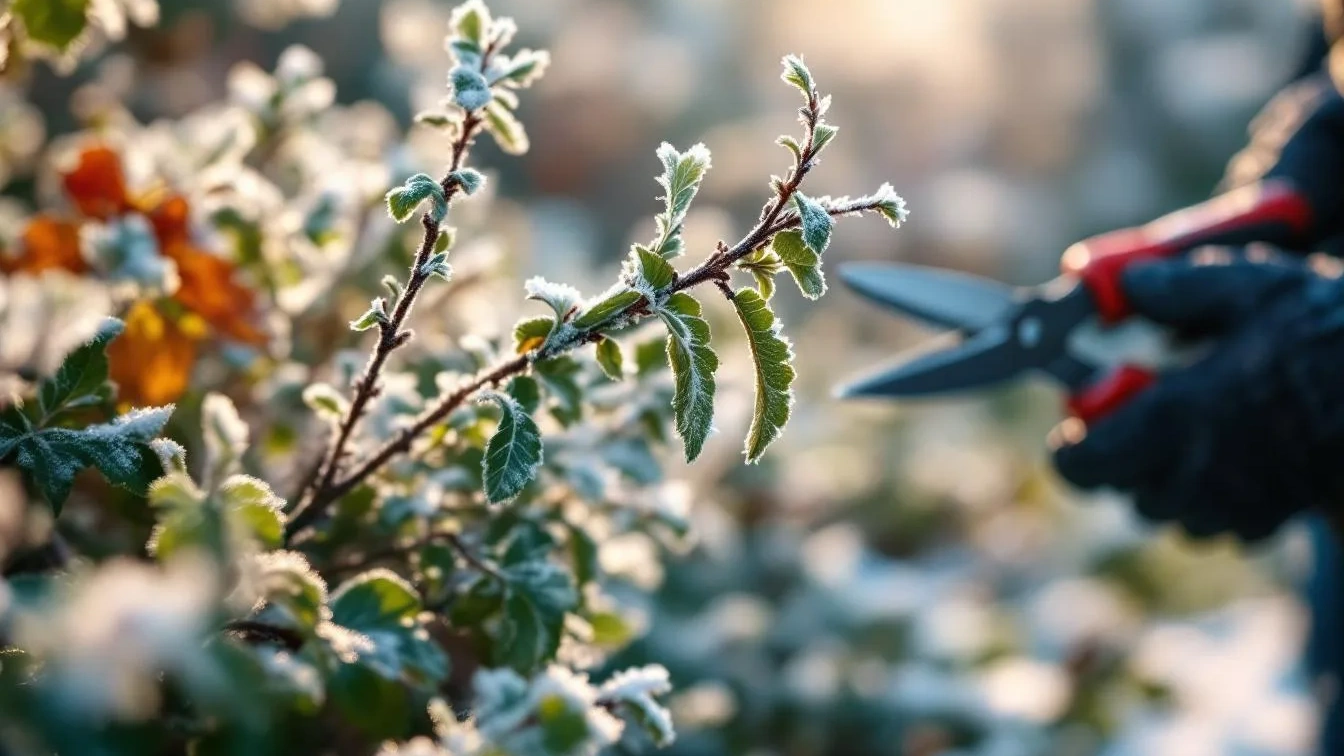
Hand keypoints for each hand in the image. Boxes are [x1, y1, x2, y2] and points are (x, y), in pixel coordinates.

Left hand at [1052, 250, 1343, 541]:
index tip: (1081, 419)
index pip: (1080, 466)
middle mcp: (1193, 474)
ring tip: (1198, 427)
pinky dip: (1212, 492)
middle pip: (1122, 490)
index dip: (1071, 446)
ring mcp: (1231, 505)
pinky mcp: (1265, 520)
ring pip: (1167, 510)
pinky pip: (1214, 520)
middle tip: (1146, 411)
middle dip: (1122, 455)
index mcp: (1173, 419)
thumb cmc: (1330, 338)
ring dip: (1166, 475)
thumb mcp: (1254, 290)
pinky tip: (1239, 449)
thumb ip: (1179, 289)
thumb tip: (1130, 285)